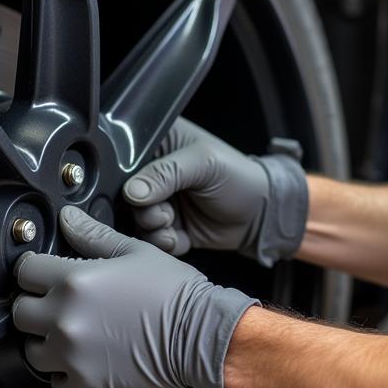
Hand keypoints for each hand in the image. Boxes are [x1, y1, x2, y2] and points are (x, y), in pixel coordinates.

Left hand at [12, 206, 257, 387]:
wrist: (199, 335)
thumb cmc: (173, 290)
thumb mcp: (135, 251)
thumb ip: (94, 236)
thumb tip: (68, 217)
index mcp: (74, 280)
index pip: (25, 271)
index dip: (35, 268)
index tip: (45, 272)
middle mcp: (64, 318)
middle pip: (21, 312)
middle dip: (36, 304)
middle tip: (59, 301)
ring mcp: (71, 355)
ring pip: (31, 350)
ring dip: (45, 340)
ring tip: (72, 331)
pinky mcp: (84, 383)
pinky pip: (55, 381)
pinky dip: (64, 372)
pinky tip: (84, 358)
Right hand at [122, 118, 308, 265]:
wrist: (261, 213)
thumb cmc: (238, 176)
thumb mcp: (204, 163)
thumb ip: (166, 173)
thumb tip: (132, 191)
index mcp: (161, 144)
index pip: (126, 159)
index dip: (128, 179)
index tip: (141, 193)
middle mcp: (155, 173)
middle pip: (126, 195)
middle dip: (144, 210)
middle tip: (165, 213)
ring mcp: (160, 201)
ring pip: (136, 220)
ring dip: (152, 229)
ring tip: (172, 226)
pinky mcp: (168, 227)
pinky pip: (152, 240)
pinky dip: (164, 243)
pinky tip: (179, 239)